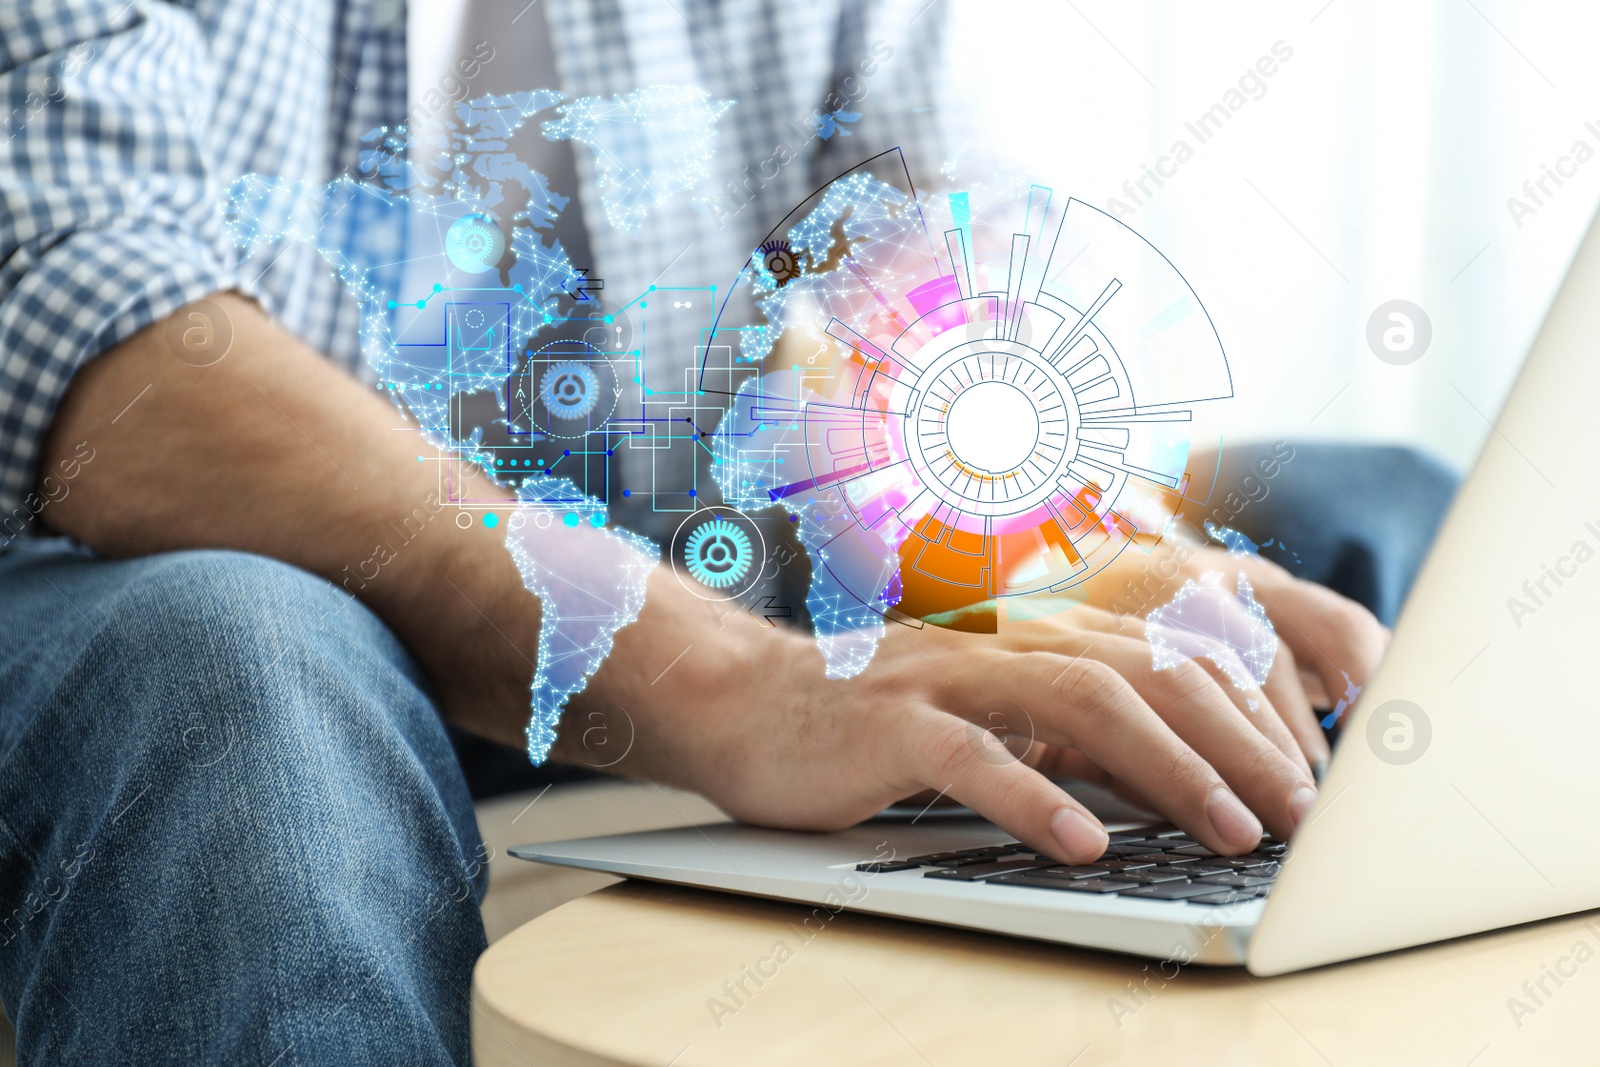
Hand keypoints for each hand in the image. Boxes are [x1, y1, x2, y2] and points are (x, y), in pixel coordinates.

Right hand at [561, 560, 1374, 864]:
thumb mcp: (992, 722)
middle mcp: (1006, 642)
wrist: (745, 700)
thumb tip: (1172, 782)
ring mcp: (949, 677)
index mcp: (1038, 637)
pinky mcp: (891, 724)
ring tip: (1229, 830)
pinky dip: (1035, 799)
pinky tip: (1086, 844)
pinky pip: (974, 758)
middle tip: (1301, 815)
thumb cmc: (873, 722)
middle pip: (1150, 674)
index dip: (1249, 714)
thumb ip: (1072, 738)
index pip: (1169, 656)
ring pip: (1084, 703)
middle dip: (1239, 743)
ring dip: (1169, 768)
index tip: (1307, 782)